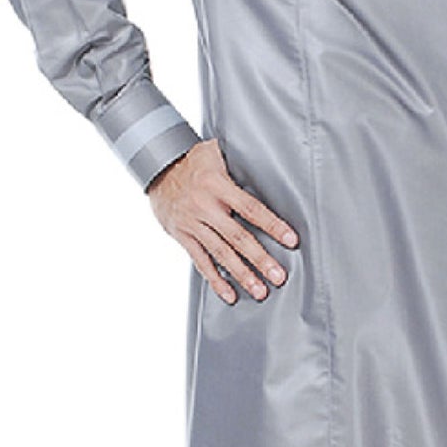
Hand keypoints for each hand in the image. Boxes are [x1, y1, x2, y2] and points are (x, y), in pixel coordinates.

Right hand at [145, 139, 299, 304]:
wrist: (156, 167)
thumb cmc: (193, 160)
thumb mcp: (214, 151)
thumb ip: (239, 160)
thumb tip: (270, 157)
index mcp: (217, 185)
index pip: (250, 208)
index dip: (272, 225)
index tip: (291, 240)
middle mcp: (204, 206)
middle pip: (237, 237)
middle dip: (260, 259)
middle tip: (279, 277)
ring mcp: (192, 224)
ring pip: (220, 254)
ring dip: (241, 274)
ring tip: (260, 291)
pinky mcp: (182, 236)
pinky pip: (200, 262)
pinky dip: (215, 279)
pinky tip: (230, 294)